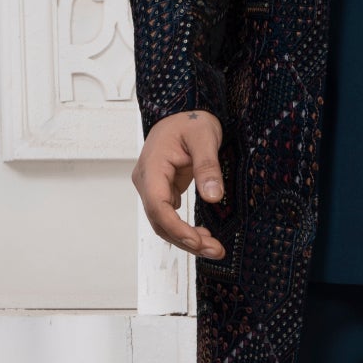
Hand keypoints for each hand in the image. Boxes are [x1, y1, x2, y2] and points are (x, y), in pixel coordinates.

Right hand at [131, 110, 228, 259]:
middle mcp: (146, 180)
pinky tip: (203, 237)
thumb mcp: (205, 137)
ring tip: (214, 248)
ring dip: (186, 239)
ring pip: (163, 222)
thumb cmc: (191, 120)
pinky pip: (169, 216)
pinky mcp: (163, 190)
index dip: (176, 228)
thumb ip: (208, 166)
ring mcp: (153, 187)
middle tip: (215, 250)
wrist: (184, 111)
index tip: (198, 241)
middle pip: (159, 220)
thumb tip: (213, 197)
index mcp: (151, 167)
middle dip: (185, 240)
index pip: (157, 206)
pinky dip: (185, 230)